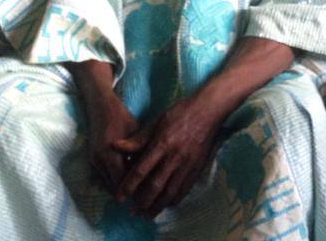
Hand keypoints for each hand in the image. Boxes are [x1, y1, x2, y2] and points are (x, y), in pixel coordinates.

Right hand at [85, 91, 139, 194]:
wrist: (99, 105)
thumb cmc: (121, 116)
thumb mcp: (135, 133)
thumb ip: (140, 152)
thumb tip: (151, 171)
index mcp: (110, 154)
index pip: (122, 182)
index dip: (135, 190)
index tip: (147, 195)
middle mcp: (99, 161)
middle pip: (114, 187)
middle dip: (128, 192)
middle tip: (144, 196)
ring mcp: (94, 161)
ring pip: (108, 184)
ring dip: (121, 187)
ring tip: (137, 190)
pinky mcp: (92, 160)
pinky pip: (104, 177)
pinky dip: (115, 181)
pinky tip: (127, 179)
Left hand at [114, 96, 221, 216]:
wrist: (209, 111)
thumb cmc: (181, 113)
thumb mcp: (157, 121)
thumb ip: (138, 139)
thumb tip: (116, 146)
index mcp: (161, 144)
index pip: (142, 170)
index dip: (130, 185)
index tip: (120, 197)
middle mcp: (174, 157)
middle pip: (155, 185)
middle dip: (142, 202)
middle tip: (132, 212)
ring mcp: (187, 164)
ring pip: (170, 191)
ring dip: (157, 206)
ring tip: (147, 214)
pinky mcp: (197, 168)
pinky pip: (184, 189)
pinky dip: (174, 200)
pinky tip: (167, 204)